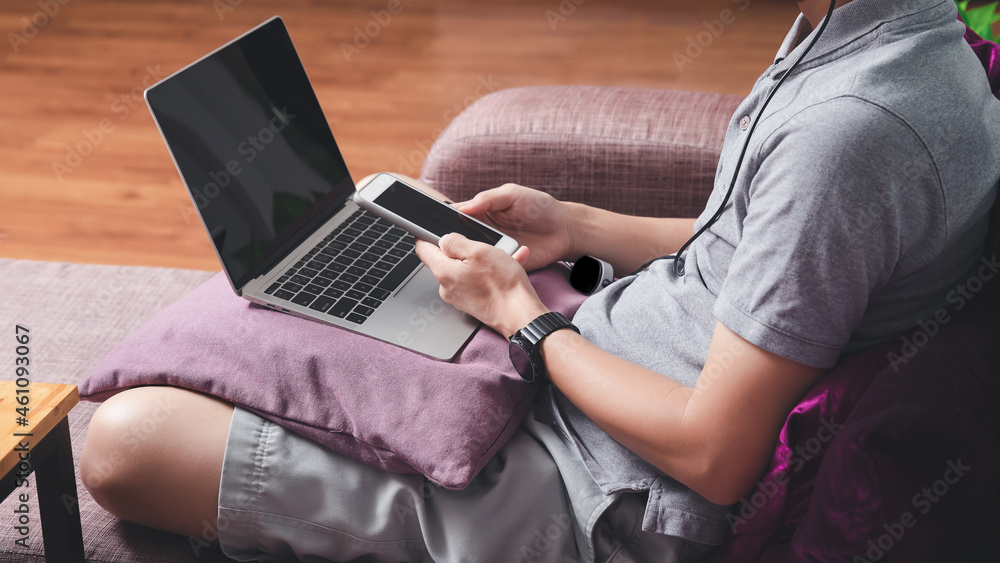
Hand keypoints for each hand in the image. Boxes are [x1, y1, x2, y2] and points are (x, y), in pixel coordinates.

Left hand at [414, 233, 549, 336]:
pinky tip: (507, 267)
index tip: (436, 228)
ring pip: (465, 269)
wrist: (520, 315)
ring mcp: (459, 296)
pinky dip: (488, 273)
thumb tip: (443, 239)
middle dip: (464, 248)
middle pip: (446, 258)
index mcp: (443, 272)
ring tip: (502, 256)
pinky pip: (476, 281)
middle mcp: (446, 286)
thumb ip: (455, 242)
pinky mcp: (472, 302)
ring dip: (481, 260)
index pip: (423, 248)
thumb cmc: (503, 285)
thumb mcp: (478, 251)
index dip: (427, 234)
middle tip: (483, 245)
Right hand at [455, 184, 575, 270]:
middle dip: (452, 244)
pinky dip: (487, 270)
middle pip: (460, 240)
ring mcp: (494, 250)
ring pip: (472, 257)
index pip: (456, 216)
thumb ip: (488, 199)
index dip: (443, 221)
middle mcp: (484, 232)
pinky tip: (486, 268)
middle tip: (447, 247)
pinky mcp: (504, 265)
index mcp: (482, 212)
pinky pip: (491, 270)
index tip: (433, 226)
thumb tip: (464, 207)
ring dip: (468, 259)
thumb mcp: (512, 195)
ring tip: (464, 259)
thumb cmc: (540, 207)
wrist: (565, 229)